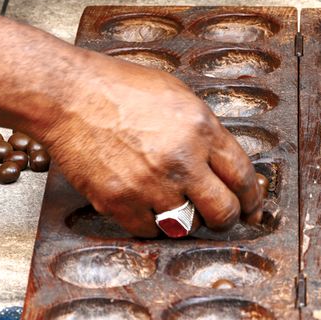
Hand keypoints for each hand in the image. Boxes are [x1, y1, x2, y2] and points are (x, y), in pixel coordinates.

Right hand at [39, 49, 261, 236]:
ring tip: (176, 205)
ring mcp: (150, 184)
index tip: (251, 206)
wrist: (69, 95)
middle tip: (221, 217)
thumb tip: (222, 161)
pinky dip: (151, 224)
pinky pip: (149, 231)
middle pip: (223, 211)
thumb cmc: (116, 88)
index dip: (251, 198)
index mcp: (200, 128)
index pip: (242, 176)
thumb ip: (204, 130)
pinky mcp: (120, 201)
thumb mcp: (176, 95)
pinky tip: (147, 207)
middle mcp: (181, 159)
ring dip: (186, 220)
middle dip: (227, 218)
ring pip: (187, 226)